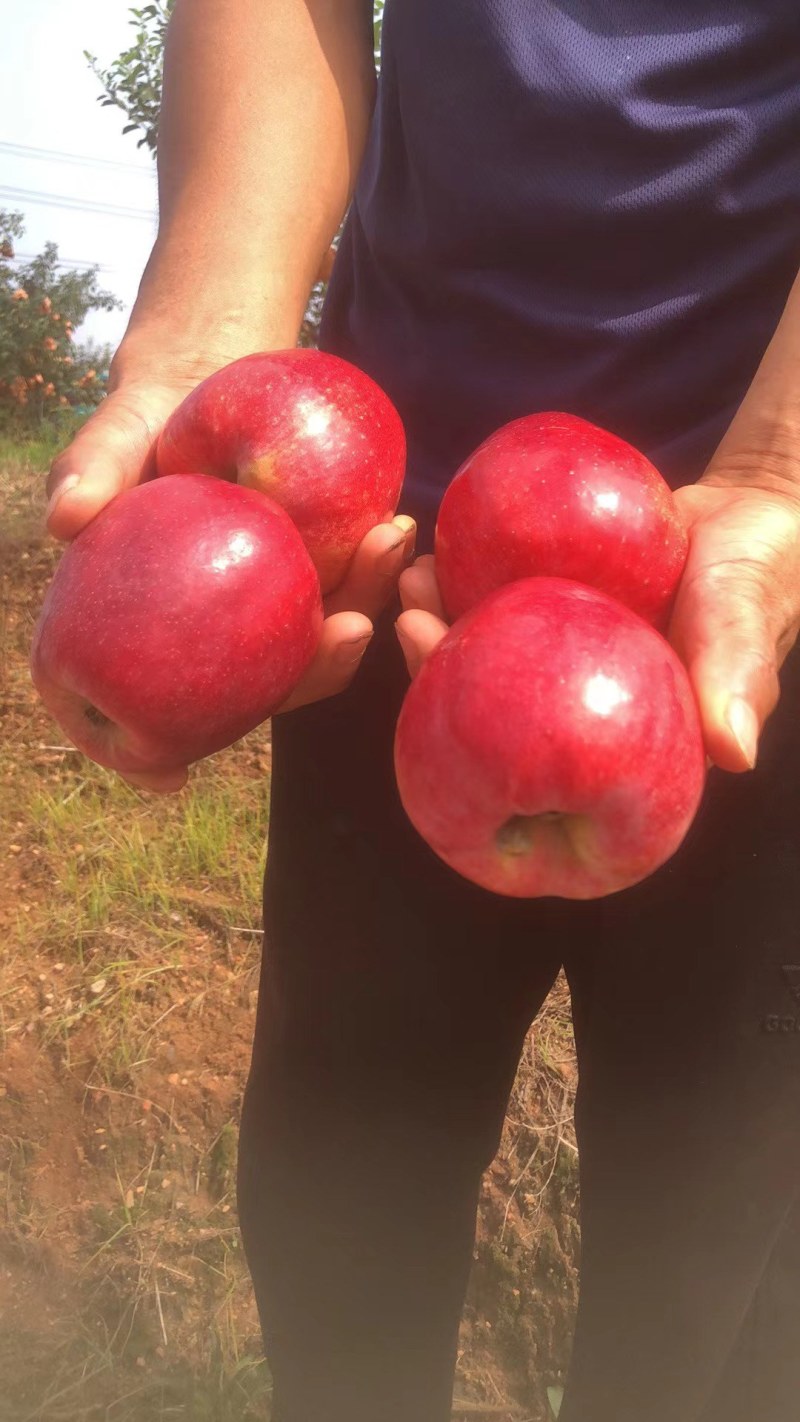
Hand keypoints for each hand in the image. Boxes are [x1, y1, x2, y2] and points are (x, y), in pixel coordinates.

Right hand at [45, 367, 415, 792]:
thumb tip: (67, 517)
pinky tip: (399, 528)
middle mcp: (218, 641)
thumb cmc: (143, 423)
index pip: (140, 712)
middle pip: (263, 690)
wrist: (202, 386)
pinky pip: (348, 584)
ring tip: (391, 542)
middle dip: (314, 672)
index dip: (143, 756)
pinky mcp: (315, 575)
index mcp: (155, 636)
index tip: (175, 776)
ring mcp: (271, 614)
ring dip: (363, 605)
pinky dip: (375, 566)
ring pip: (318, 639)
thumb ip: (91, 469)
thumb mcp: (115, 439)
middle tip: (352, 628)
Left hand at [394, 485, 799, 778]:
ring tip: (410, 582)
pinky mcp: (553, 621)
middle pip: (498, 723)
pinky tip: (431, 557)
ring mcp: (565, 669)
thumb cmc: (762, 571)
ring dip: (442, 630)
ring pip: (490, 665)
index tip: (449, 717)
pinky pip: (500, 611)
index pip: (550, 783)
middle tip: (409, 625)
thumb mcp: (746, 616)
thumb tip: (733, 753)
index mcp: (630, 750)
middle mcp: (585, 718)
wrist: (749, 513)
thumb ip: (737, 675)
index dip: (488, 768)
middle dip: (440, 682)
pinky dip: (465, 587)